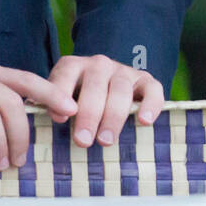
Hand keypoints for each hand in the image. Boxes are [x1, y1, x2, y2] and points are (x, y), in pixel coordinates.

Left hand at [47, 54, 165, 148]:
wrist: (107, 91)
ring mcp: (124, 71)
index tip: (59, 119)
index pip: (66, 73)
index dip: (61, 94)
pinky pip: (153, 90)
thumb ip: (54, 107)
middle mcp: (99, 64)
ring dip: (113, 116)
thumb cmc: (78, 105)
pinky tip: (144, 121)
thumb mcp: (61, 102)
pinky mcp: (146, 81)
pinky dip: (150, 105)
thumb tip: (52, 117)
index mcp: (74, 66)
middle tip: (82, 141)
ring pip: (121, 89)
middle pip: (95, 85)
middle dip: (89, 114)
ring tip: (105, 141)